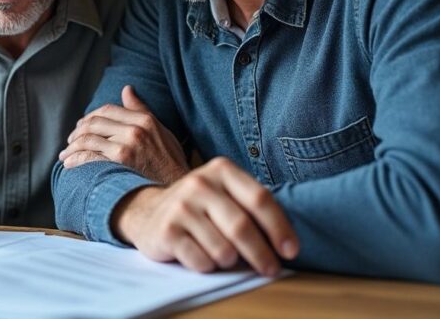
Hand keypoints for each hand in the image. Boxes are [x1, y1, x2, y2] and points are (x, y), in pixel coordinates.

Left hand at [60, 85, 188, 183]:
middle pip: (94, 123)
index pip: (107, 110)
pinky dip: (75, 159)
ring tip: (65, 154)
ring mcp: (126, 146)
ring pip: (88, 139)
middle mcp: (134, 129)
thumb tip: (126, 89)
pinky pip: (89, 156)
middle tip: (70, 141)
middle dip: (77, 132)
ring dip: (72, 147)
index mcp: (143, 120)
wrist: (177, 188)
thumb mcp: (161, 131)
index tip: (82, 125)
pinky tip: (69, 164)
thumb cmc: (170, 161)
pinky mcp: (119, 163)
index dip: (90, 116)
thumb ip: (141, 110)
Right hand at [113, 157, 298, 275]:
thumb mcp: (226, 193)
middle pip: (242, 227)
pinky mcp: (166, 232)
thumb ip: (253, 207)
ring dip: (230, 261)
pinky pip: (202, 262)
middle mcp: (199, 183)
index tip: (290, 250)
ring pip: (223, 250)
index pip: (259, 199)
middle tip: (270, 269)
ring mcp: (180, 207)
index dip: (280, 228)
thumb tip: (286, 243)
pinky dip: (208, 266)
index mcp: (221, 170)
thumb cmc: (200, 207)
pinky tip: (202, 255)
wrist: (149, 212)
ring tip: (224, 255)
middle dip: (262, 255)